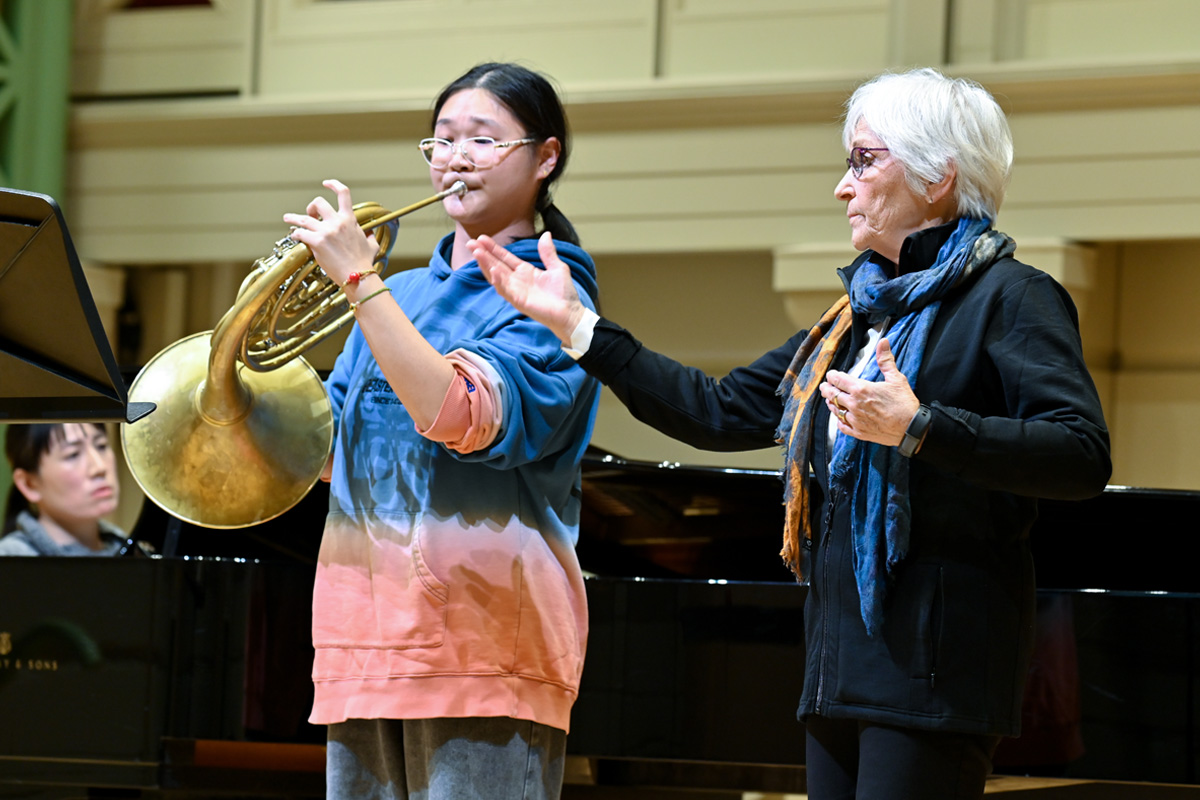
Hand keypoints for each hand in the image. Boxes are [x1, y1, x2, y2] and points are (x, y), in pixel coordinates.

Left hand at [284, 179, 378, 285]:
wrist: (358, 276)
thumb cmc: (364, 262)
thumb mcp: (372, 245)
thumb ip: (369, 236)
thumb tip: (370, 234)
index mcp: (349, 220)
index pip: (343, 194)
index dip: (333, 185)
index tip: (326, 184)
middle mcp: (337, 222)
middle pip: (318, 203)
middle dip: (311, 207)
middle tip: (309, 215)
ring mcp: (326, 232)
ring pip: (303, 218)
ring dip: (294, 218)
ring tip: (288, 218)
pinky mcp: (316, 242)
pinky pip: (299, 233)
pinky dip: (295, 234)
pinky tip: (294, 237)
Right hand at [470, 232, 584, 344]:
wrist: (570, 313)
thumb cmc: (564, 293)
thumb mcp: (557, 267)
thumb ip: (548, 252)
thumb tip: (546, 234)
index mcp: (525, 271)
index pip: (504, 258)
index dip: (493, 248)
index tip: (481, 238)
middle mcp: (517, 281)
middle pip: (496, 265)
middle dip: (483, 255)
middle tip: (470, 243)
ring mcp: (516, 291)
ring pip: (496, 277)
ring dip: (486, 265)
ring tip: (477, 253)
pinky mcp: (519, 301)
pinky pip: (505, 291)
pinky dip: (499, 281)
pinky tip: (493, 271)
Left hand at [819, 337, 920, 445]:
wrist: (911, 428)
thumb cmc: (905, 404)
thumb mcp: (896, 378)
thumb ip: (885, 360)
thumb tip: (883, 342)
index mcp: (861, 389)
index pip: (838, 380)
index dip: (832, 376)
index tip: (831, 375)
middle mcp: (854, 404)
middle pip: (832, 394)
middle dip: (827, 389)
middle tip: (824, 386)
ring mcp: (855, 420)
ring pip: (835, 410)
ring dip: (832, 403)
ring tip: (830, 400)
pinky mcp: (859, 432)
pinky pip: (842, 426)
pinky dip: (840, 420)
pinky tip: (840, 418)